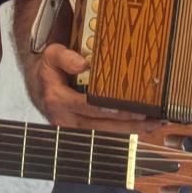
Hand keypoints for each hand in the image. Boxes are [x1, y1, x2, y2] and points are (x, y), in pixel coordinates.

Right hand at [27, 43, 151, 133]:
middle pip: (102, 127)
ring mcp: (72, 130)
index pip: (90, 107)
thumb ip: (66, 57)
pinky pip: (102, 137)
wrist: (38, 87)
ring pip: (104, 136)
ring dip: (130, 132)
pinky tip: (140, 129)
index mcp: (58, 101)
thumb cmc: (49, 71)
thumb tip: (84, 64)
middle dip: (129, 125)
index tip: (135, 109)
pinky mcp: (79, 134)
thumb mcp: (52, 55)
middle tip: (152, 120)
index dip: (114, 110)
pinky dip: (122, 134)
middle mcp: (65, 120)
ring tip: (153, 125)